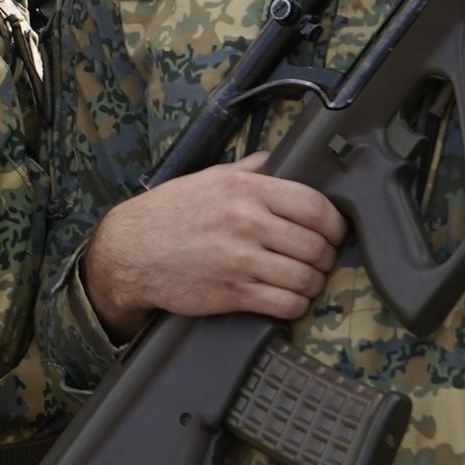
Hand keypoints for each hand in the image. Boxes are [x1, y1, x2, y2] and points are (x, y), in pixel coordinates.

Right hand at [81, 154, 344, 338]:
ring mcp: (239, 261)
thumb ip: (248, 169)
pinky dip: (295, 305)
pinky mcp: (232, 293)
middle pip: (316, 246)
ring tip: (306, 281)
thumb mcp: (207, 178)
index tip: (334, 232)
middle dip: (326, 257)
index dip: (335, 224)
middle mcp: (245, 222)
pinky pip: (286, 304)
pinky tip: (288, 298)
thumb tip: (279, 159)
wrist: (130, 252)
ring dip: (313, 284)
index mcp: (244, 190)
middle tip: (320, 260)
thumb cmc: (168, 213)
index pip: (315, 206)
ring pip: (306, 278)